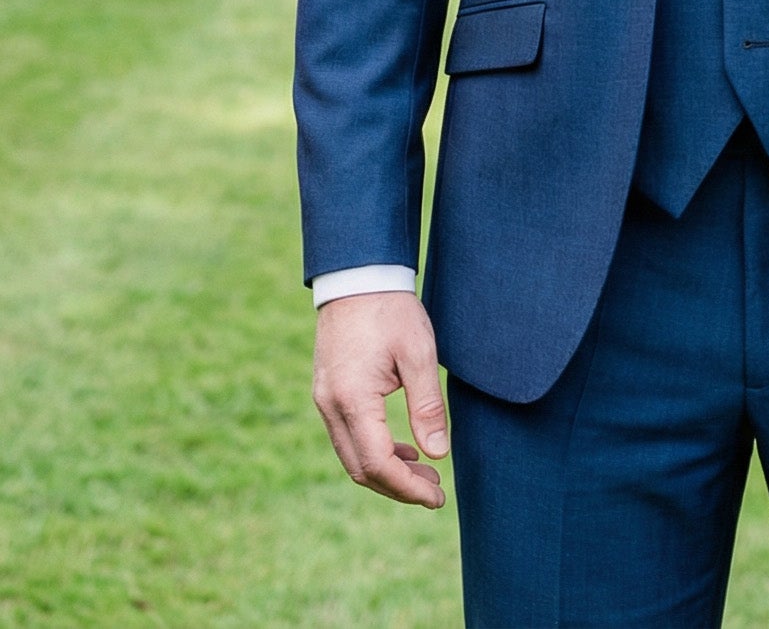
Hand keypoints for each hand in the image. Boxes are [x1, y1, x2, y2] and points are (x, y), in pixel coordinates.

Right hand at [312, 291, 449, 507]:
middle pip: (361, 469)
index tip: (437, 497)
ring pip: (352, 456)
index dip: (408, 488)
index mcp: (353, 399)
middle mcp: (330, 406)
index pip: (378, 464)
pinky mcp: (327, 392)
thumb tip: (439, 455)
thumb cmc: (391, 309)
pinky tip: (403, 447)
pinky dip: (374, 450)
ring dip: (386, 470)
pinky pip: (347, 436)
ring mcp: (324, 400)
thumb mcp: (418, 353)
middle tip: (435, 490)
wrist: (357, 276)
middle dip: (398, 487)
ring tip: (425, 472)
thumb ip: (427, 406)